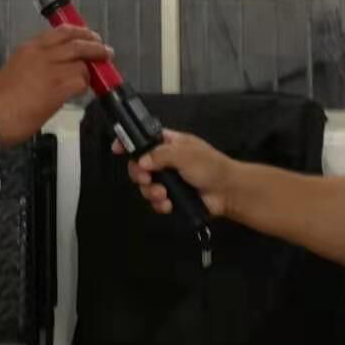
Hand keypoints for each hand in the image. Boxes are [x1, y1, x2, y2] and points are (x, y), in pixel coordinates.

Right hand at [0, 26, 111, 146]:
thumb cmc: (0, 99)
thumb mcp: (17, 69)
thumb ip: (36, 64)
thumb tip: (55, 68)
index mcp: (30, 47)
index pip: (62, 32)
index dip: (80, 33)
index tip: (89, 36)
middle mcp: (42, 53)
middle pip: (77, 42)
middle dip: (95, 45)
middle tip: (105, 50)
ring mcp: (51, 69)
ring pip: (82, 61)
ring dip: (91, 69)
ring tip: (95, 77)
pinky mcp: (58, 87)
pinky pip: (81, 81)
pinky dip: (85, 85)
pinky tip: (83, 91)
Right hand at [115, 129, 236, 217]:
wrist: (227, 192)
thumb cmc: (210, 166)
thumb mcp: (185, 154)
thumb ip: (160, 155)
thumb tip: (141, 162)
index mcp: (170, 143)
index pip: (144, 139)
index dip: (130, 143)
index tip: (117, 149)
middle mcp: (166, 161)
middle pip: (139, 165)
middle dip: (139, 174)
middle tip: (146, 178)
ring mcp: (169, 180)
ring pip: (146, 185)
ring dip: (151, 191)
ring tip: (164, 194)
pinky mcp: (172, 197)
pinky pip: (156, 201)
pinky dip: (160, 204)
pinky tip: (169, 204)